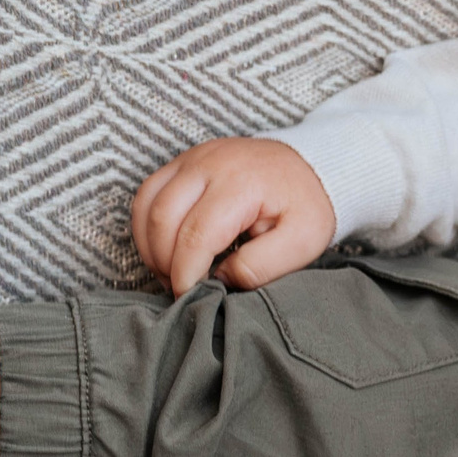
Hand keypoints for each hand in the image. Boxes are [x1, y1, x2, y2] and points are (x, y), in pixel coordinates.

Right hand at [130, 137, 336, 295]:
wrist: (311, 165)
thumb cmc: (307, 205)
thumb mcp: (303, 241)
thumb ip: (261, 265)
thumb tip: (220, 280)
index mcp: (241, 183)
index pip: (196, 235)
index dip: (186, 273)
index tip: (190, 297)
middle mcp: (209, 164)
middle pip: (163, 219)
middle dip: (165, 263)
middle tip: (182, 288)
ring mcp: (192, 159)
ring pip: (147, 205)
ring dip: (151, 246)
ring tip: (172, 272)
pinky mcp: (183, 162)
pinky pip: (148, 194)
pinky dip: (148, 226)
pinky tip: (166, 249)